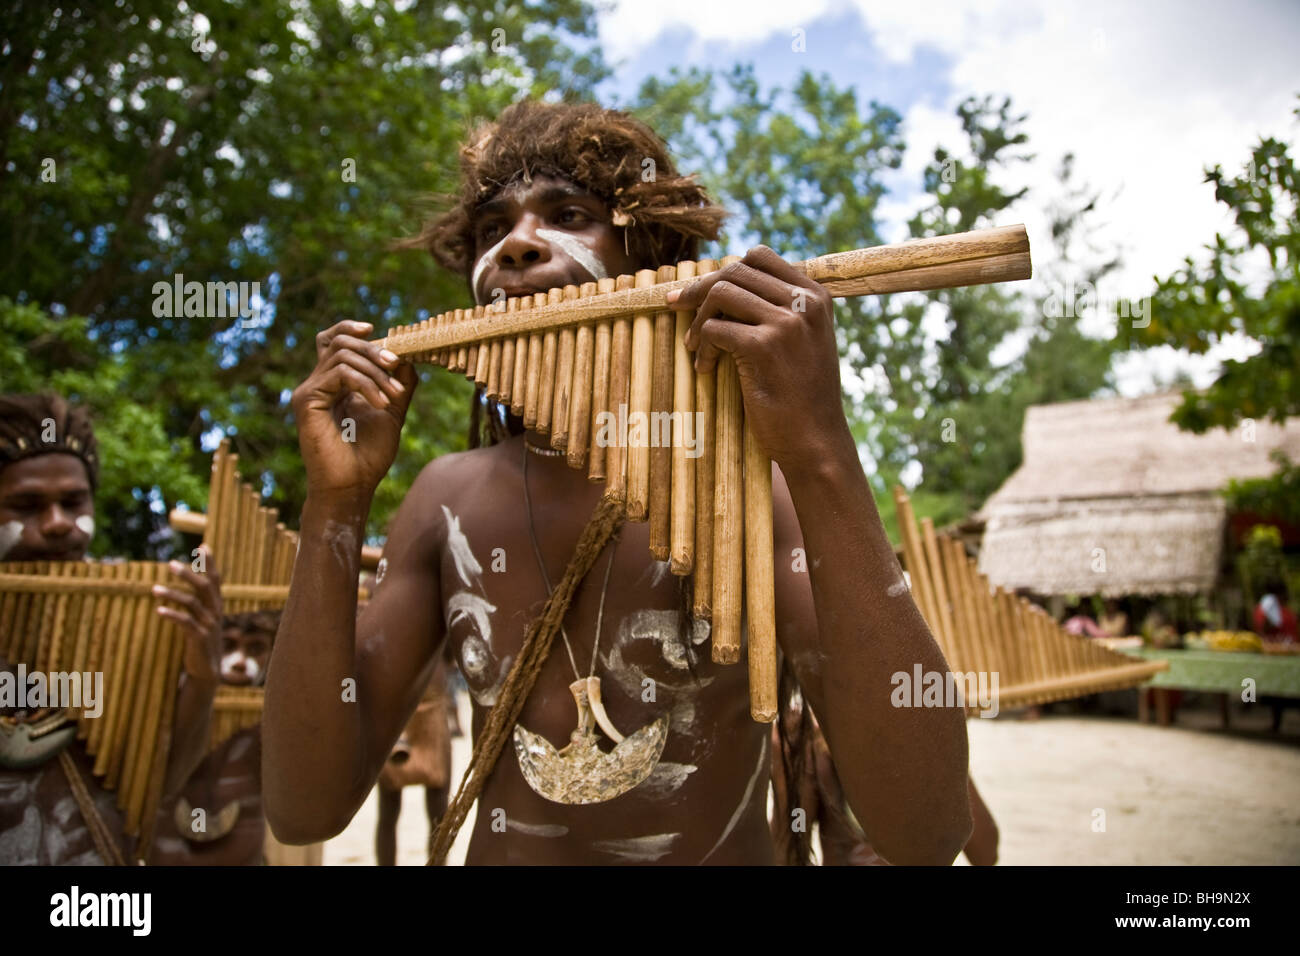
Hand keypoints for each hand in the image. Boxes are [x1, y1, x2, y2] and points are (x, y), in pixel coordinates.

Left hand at [153, 547, 222, 683]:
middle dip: (188, 574)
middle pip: (204, 587)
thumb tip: (189, 586)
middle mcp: (215, 612)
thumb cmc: (201, 643)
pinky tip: (158, 610)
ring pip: (192, 603)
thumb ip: (198, 604)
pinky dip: (172, 615)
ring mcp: (209, 625)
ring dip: (172, 594)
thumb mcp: (203, 620)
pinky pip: (186, 622)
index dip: (210, 563)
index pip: (215, 580)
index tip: (203, 546)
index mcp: (216, 606)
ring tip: (153, 589)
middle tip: (170, 563)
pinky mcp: (200, 638)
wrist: (207, 671)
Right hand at [290, 320, 418, 498]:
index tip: (376, 330)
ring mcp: (309, 391)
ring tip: (394, 396)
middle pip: (340, 342)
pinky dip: (366, 384)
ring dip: (375, 372)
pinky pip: (339, 373)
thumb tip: (409, 357)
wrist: (353, 487)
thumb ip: (399, 385)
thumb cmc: (369, 456)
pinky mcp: (306, 400)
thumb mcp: (392, 412)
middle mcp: (318, 384)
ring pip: (342, 355)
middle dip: (374, 350)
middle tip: (397, 365)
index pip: (332, 341)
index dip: (350, 328)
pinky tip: (381, 403)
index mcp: (334, 384)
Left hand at [667, 246, 853, 472]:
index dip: (723, 271)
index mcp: (815, 295)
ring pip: (721, 293)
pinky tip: (705, 369)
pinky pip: (715, 329)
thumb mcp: (806, 341)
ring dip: (699, 320)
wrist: (816, 442)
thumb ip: (781, 309)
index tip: (698, 291)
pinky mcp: (764, 347)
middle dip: (699, 290)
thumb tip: (725, 283)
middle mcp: (805, 302)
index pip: (760, 256)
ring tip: (696, 347)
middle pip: (735, 270)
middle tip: (676, 309)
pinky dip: (702, 349)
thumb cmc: (803, 396)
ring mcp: (787, 322)